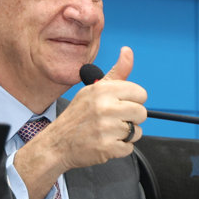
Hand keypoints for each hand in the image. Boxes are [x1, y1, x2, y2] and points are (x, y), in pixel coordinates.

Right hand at [14, 46, 147, 198]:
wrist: (57, 143)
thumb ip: (117, 73)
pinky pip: (129, 147)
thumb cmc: (78, 115)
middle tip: (114, 119)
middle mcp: (105, 107)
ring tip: (108, 131)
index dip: (133, 100)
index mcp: (103, 90)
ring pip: (137, 131)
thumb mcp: (94, 89)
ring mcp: (106, 128)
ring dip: (125, 134)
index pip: (140, 93)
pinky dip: (119, 148)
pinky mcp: (107, 147)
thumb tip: (128, 51)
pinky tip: (105, 142)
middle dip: (131, 118)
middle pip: (142, 113)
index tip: (121, 104)